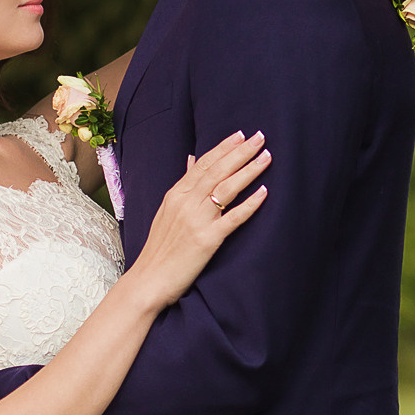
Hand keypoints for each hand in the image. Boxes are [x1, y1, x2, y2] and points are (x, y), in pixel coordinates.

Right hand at [124, 131, 271, 309]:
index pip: (203, 164)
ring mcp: (196, 220)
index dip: (223, 148)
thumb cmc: (160, 248)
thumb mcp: (166, 211)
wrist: (148, 279)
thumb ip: (182, 186)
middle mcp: (186, 203)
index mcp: (176, 194)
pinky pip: (233, 218)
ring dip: (248, 170)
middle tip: (260, 137)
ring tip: (266, 157)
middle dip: (240, 152)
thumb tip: (191, 159)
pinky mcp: (207, 240)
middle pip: (217, 171)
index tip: (240, 135)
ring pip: (226, 188)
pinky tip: (264, 192)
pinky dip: (249, 204)